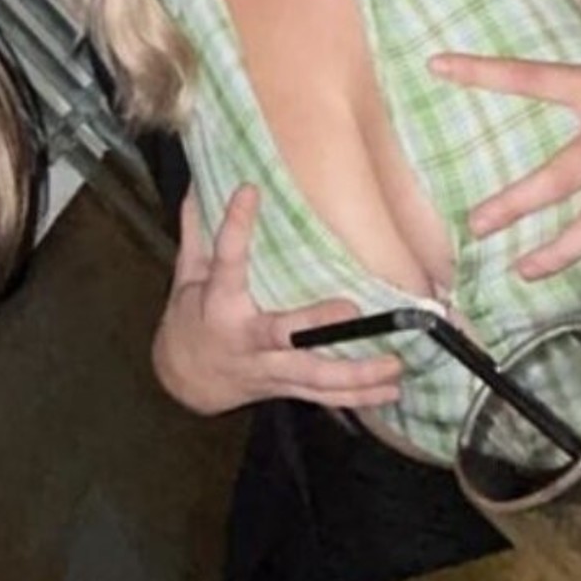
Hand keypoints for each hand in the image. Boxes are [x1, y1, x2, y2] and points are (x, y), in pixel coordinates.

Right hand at [151, 185, 402, 414]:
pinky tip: (392, 392)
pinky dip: (358, 398)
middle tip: (352, 310)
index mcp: (220, 304)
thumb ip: (197, 232)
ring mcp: (270, 369)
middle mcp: (246, 341)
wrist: (185, 380)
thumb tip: (197, 182)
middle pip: (282, 336)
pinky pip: (325, 397)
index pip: (226, 260)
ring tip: (394, 365)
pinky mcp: (286, 386)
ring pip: (314, 377)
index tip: (249, 192)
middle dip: (315, 327)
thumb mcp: (187, 275)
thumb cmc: (192, 318)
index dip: (235, 226)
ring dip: (356, 374)